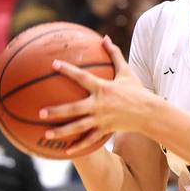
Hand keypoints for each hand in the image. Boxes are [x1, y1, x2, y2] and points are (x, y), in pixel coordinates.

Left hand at [40, 36, 151, 155]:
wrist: (149, 112)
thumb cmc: (137, 90)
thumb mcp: (126, 71)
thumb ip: (114, 55)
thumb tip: (105, 38)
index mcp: (103, 88)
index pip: (82, 77)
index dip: (68, 70)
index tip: (54, 64)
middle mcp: (100, 105)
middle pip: (75, 108)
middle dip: (57, 111)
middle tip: (40, 112)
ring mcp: (102, 119)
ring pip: (79, 127)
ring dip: (62, 132)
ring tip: (46, 134)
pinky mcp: (106, 130)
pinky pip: (90, 140)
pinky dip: (79, 147)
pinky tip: (66, 152)